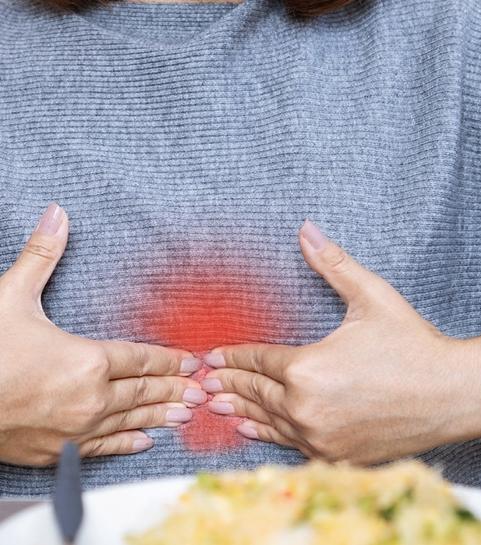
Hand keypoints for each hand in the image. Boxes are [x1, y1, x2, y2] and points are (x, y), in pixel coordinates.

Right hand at [0, 204, 204, 466]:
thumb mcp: (10, 297)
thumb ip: (41, 256)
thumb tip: (58, 214)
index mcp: (87, 360)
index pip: (142, 359)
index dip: (169, 359)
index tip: (190, 360)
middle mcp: (90, 398)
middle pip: (144, 391)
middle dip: (175, 389)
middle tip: (201, 390)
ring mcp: (75, 429)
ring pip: (131, 420)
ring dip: (161, 416)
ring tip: (186, 414)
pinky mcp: (58, 451)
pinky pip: (104, 447)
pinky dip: (127, 442)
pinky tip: (145, 440)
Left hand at [202, 220, 480, 464]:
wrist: (453, 396)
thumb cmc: (415, 346)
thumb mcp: (373, 298)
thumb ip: (334, 264)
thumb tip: (306, 229)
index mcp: (307, 368)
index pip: (258, 359)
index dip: (233, 355)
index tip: (212, 355)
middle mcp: (305, 407)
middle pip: (255, 392)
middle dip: (228, 383)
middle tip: (204, 381)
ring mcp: (319, 437)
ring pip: (267, 421)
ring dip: (240, 410)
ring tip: (216, 405)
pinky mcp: (333, 456)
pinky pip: (288, 445)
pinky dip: (266, 435)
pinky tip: (251, 430)